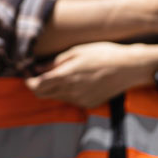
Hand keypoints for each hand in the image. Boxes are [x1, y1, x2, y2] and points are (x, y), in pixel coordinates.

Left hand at [26, 42, 157, 108]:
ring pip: (57, 98)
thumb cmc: (102, 54)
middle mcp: (71, 92)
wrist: (129, 67)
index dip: (29, 81)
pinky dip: (66, 93)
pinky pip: (71, 100)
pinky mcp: (89, 105)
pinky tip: (75, 80)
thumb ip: (55, 62)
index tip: (27, 73)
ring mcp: (81, 100)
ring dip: (52, 89)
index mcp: (66, 77)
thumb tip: (36, 68)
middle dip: (37, 86)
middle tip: (38, 74)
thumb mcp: (76, 52)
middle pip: (43, 95)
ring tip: (58, 74)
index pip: (37, 86)